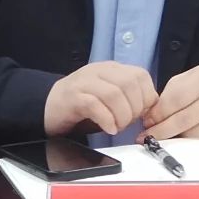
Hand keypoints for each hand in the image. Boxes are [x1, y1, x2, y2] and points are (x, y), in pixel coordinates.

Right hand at [44, 62, 158, 135]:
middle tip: (127, 123)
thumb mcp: (109, 98)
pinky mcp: (72, 97)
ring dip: (122, 116)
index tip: (142, 114)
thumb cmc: (82, 106)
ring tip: (117, 128)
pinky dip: (107, 119)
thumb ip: (129, 97)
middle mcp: (98, 71)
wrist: (47, 107)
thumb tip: (151, 109)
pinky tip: (108, 129)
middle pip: (129, 83)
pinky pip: (95, 105)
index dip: (147, 97)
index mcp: (111, 69)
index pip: (140, 75)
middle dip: (135, 109)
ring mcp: (83, 82)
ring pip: (114, 93)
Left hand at [140, 65, 198, 140]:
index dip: (158, 113)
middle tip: (148, 137)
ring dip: (175, 140)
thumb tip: (151, 120)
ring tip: (166, 138)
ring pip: (192, 136)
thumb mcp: (190, 80)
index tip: (147, 121)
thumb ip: (170, 95)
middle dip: (161, 131)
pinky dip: (190, 147)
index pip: (175, 99)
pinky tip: (184, 143)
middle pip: (183, 121)